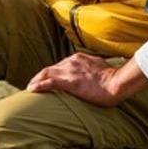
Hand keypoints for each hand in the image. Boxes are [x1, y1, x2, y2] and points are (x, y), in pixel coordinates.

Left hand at [26, 53, 147, 106]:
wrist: (118, 82)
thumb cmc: (113, 78)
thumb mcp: (100, 68)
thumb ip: (92, 68)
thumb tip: (93, 72)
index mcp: (78, 58)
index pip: (60, 65)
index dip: (51, 72)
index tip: (46, 78)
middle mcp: (71, 62)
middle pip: (50, 68)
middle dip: (40, 76)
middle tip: (32, 84)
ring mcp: (69, 71)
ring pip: (46, 73)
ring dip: (36, 81)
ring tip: (29, 88)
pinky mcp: (69, 81)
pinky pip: (49, 82)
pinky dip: (38, 85)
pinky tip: (31, 90)